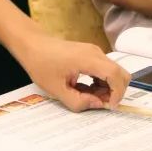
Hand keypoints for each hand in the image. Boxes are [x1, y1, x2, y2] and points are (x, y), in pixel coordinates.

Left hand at [13, 32, 130, 111]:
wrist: (31, 44)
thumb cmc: (40, 63)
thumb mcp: (56, 89)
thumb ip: (79, 101)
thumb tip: (98, 105)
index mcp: (89, 59)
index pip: (116, 76)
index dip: (117, 94)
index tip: (108, 106)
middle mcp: (95, 53)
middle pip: (120, 74)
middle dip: (114, 92)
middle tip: (98, 102)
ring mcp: (93, 52)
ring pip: (113, 72)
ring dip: (107, 87)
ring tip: (87, 95)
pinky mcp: (90, 54)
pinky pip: (104, 69)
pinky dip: (101, 81)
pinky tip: (85, 88)